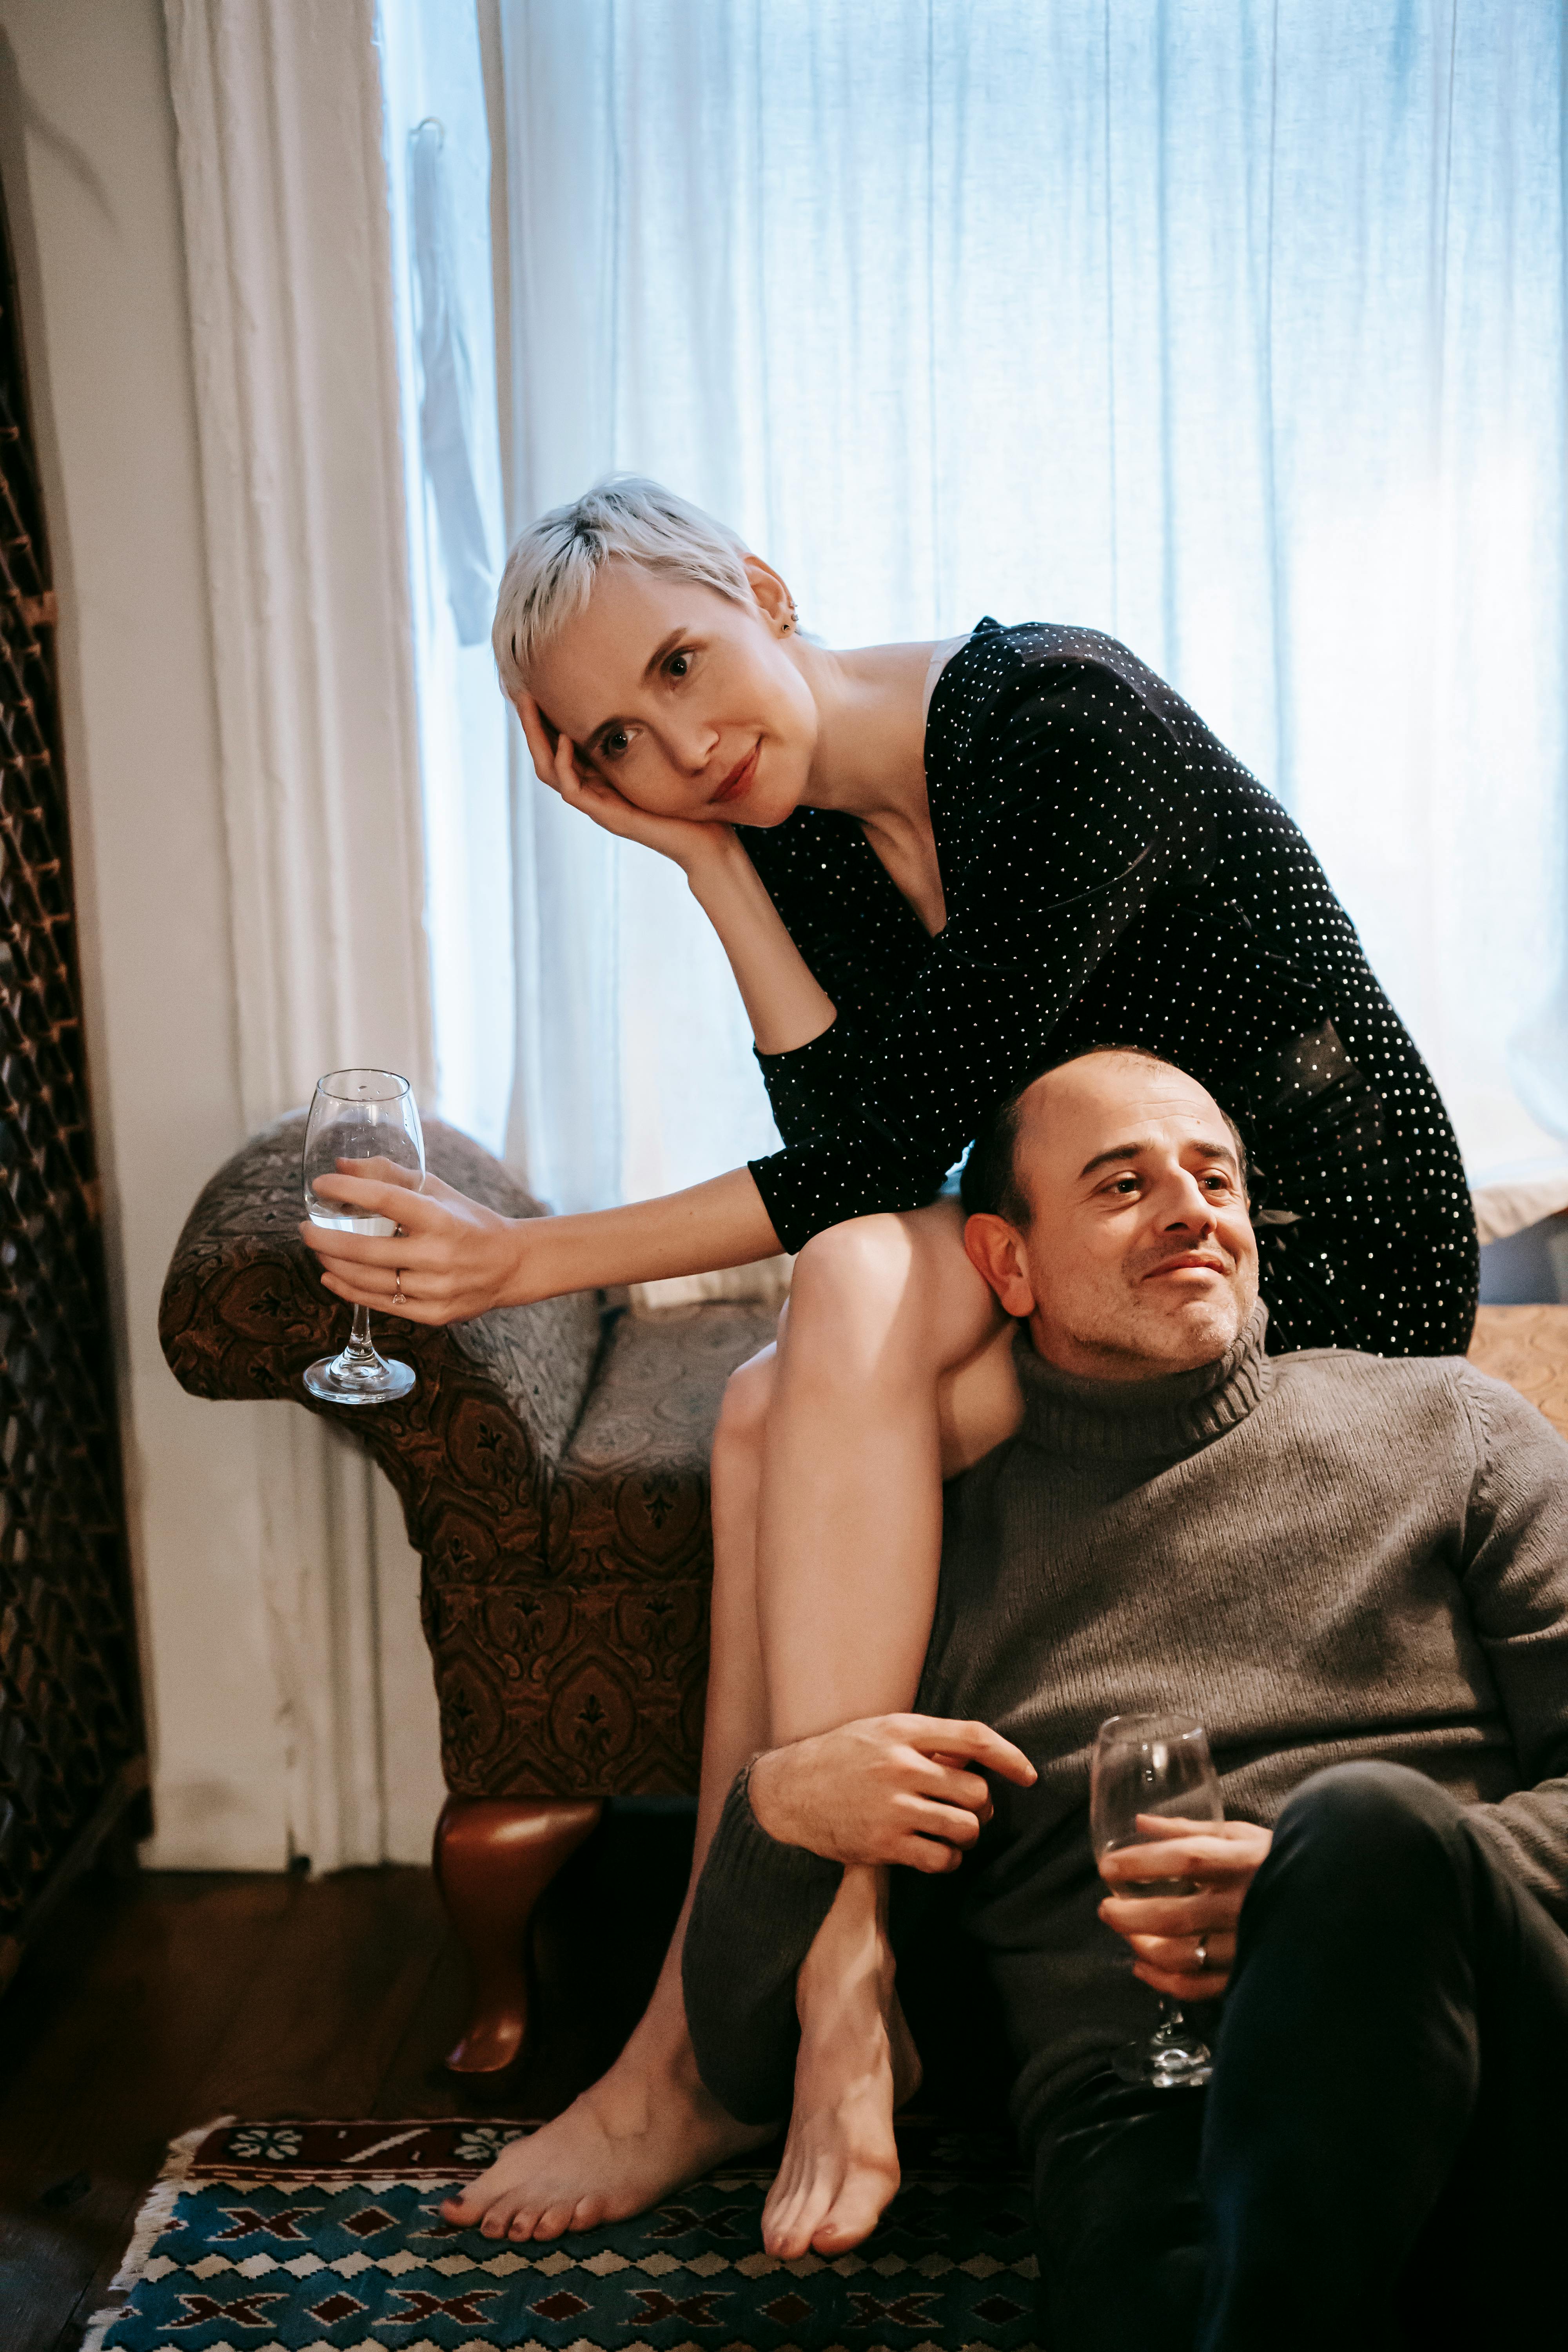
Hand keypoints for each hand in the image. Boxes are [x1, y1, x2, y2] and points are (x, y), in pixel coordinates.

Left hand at [299, 1158, 534, 1323]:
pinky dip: (348, 1290)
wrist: (510, 1264)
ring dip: (332, 1264)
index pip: (385, 1199)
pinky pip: (380, 1304)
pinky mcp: (433, 1314)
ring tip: (317, 1250)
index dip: (347, 1189)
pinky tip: (331, 1277)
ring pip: (367, 1281)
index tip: (321, 1184)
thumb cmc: (467, 1220)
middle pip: (365, 1250)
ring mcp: (435, 1289)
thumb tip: (341, 1165)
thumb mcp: (435, 1189)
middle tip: (305, 1228)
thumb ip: (389, 1174)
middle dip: (324, 1238)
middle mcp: (438, 1255)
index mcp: (441, 1218)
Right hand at [515, 688, 730, 877]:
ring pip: (550, 771)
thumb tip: (639, 697)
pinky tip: (565, 740)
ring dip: (538, 739)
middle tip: (520, 692)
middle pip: (546, 756)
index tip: (536, 686)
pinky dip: (565, 764)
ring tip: (531, 707)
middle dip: (531, 725)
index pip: (558, 746)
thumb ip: (642, 735)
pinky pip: (572, 790)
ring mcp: (597, 805)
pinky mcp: (608, 817)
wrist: (706, 839)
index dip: (544, 720)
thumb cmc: (685, 798)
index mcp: (600, 777)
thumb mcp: (660, 756)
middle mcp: (593, 791)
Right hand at [747, 1713, 1036, 1874]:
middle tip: (970, 1808)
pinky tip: (936, 1852)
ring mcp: (892, 1807)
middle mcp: (900, 1767)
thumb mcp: (881, 1730)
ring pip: (965, 1827)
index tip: (1028, 1774)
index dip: (1009, 1756)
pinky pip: (941, 1859)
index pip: (973, 1738)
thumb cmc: (841, 1757)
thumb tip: (977, 1759)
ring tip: (952, 1830)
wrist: (789, 1792)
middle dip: (982, 1805)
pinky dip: (948, 1860)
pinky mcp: (883, 1844)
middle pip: (976, 1791)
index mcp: (903, 1731)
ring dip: (967, 1834)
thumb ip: (927, 1740)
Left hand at [1098, 1814, 1272, 2000]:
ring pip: (1184, 1955)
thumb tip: (1141, 1822)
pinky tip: (1143, 1968)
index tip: (1107, 1866)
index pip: (1186, 1858)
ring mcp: (1247, 1944)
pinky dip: (1165, 1982)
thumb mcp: (1242, 1835)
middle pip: (1176, 1916)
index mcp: (1244, 1863)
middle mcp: (1244, 1906)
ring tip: (1126, 1934)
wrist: (1333, 1904)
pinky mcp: (1248, 1974)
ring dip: (1144, 1947)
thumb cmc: (1280, 1862)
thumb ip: (1190, 1830)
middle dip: (1130, 1915)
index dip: (1142, 1863)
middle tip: (1105, 1909)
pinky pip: (1199, 1986)